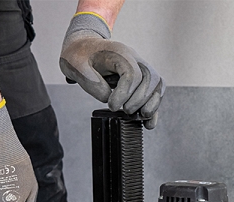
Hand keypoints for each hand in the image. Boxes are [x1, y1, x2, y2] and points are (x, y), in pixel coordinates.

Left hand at [60, 13, 164, 128]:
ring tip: (140, 117)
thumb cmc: (80, 56)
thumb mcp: (76, 67)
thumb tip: (108, 98)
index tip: (111, 106)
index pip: (132, 73)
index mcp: (119, 52)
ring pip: (157, 84)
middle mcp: (134, 58)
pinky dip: (153, 106)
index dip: (124, 93)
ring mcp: (140, 67)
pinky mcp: (141, 78)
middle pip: (150, 78)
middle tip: (125, 111)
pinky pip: (155, 90)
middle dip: (139, 100)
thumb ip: (92, 83)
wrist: (83, 47)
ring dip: (151, 103)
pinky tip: (148, 122)